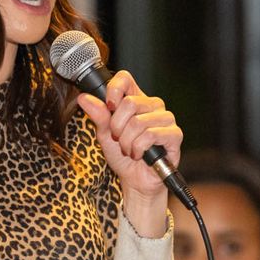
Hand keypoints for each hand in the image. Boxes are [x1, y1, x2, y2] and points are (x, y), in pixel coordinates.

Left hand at [76, 70, 183, 205]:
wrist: (135, 180)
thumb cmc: (123, 156)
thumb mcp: (105, 135)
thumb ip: (98, 116)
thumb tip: (84, 98)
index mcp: (136, 99)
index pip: (125, 78)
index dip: (114, 90)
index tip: (109, 108)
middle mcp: (152, 105)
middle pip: (130, 103)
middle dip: (117, 127)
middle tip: (118, 139)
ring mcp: (165, 119)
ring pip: (138, 122)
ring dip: (127, 142)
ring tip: (129, 150)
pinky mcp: (174, 134)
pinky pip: (151, 135)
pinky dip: (139, 148)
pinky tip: (139, 154)